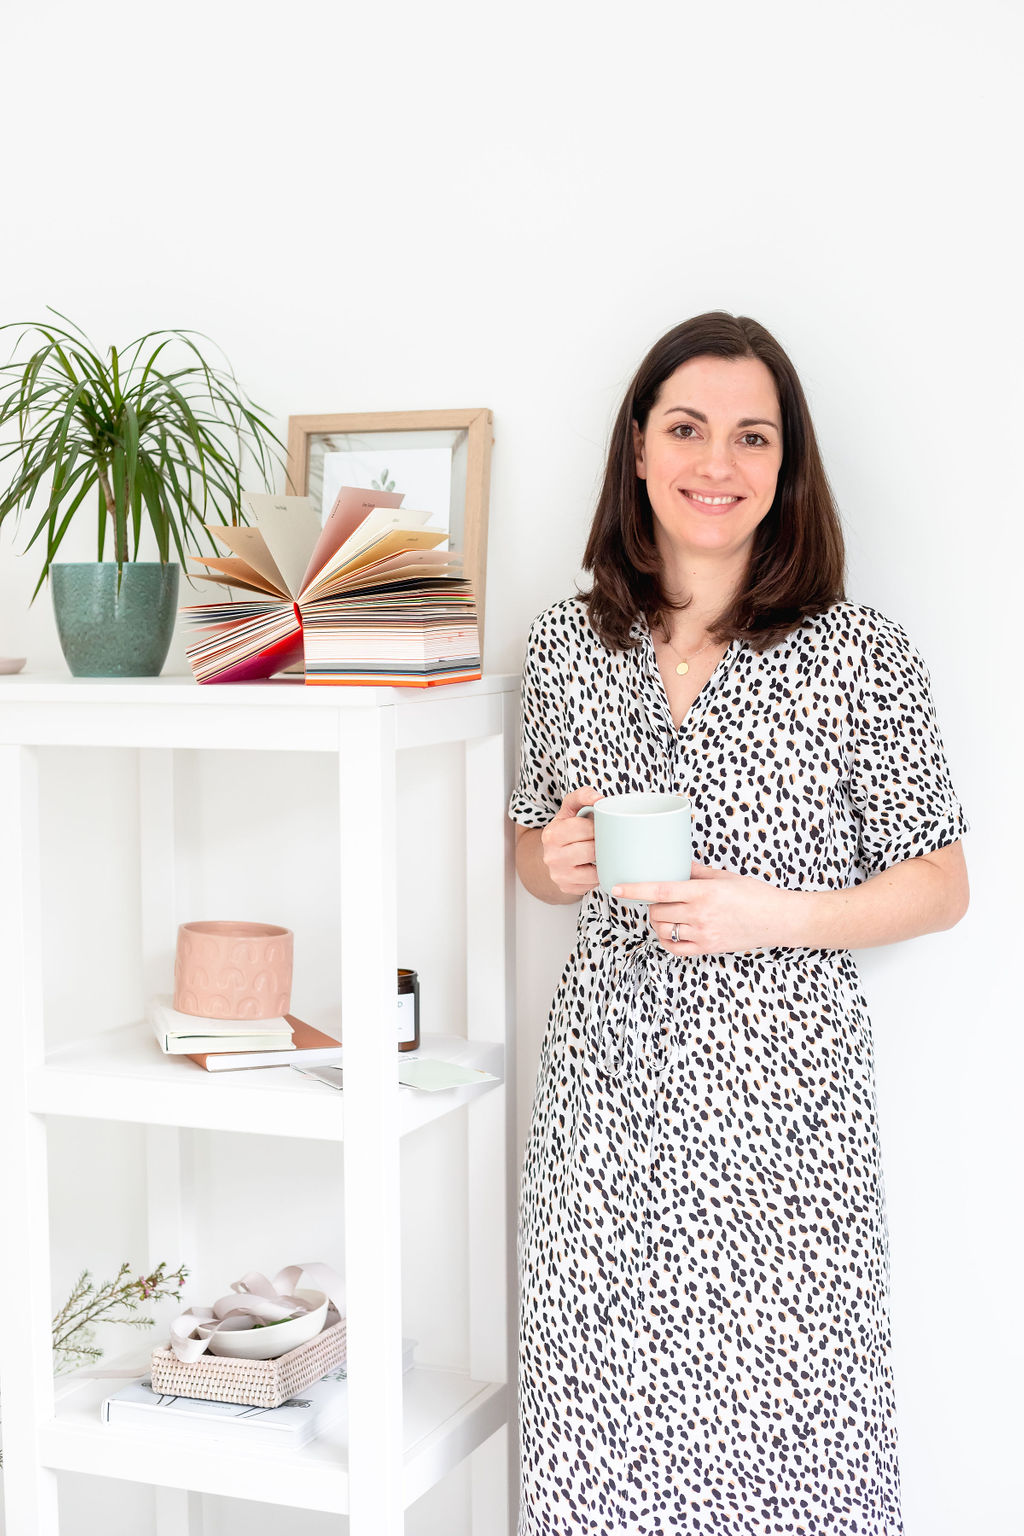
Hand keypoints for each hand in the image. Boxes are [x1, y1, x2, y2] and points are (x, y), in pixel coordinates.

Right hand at [540, 787, 604, 896]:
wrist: (552, 856)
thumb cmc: (566, 830)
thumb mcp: (569, 810)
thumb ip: (582, 796)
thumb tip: (599, 798)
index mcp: (551, 834)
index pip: (585, 828)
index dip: (598, 827)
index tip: (598, 826)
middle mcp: (551, 856)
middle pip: (591, 850)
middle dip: (601, 844)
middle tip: (602, 840)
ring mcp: (558, 875)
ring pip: (594, 869)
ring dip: (602, 860)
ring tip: (601, 852)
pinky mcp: (567, 888)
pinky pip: (593, 883)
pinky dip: (599, 874)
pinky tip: (596, 865)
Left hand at [611, 861, 795, 955]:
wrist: (778, 919)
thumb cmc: (754, 894)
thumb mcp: (724, 876)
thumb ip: (696, 871)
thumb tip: (675, 862)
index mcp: (702, 892)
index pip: (658, 890)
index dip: (634, 889)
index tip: (616, 888)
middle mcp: (699, 914)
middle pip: (656, 912)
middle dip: (651, 906)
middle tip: (658, 900)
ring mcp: (703, 933)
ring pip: (663, 930)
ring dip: (658, 922)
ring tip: (667, 915)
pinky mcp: (708, 948)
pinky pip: (675, 948)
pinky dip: (667, 940)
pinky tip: (671, 932)